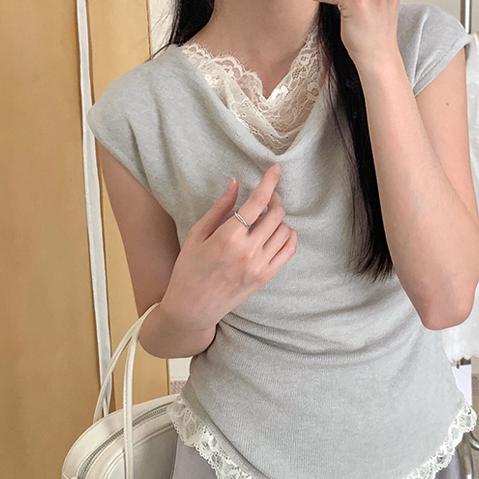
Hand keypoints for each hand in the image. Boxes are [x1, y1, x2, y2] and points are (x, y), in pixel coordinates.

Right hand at [161, 165, 297, 332]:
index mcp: (228, 237)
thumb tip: (235, 183)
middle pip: (276, 214)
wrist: (191, 309)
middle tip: (266, 197)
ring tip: (265, 219)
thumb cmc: (189, 269)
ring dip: (279, 218)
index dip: (270, 182)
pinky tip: (276, 233)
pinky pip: (289, 250)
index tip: (276, 169)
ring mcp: (259, 266)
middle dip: (275, 199)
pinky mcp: (265, 278)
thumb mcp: (197, 234)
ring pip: (285, 230)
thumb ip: (219, 207)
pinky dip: (289, 236)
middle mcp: (248, 251)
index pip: (258, 202)